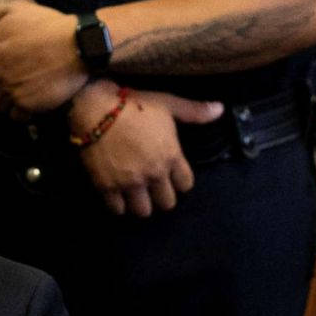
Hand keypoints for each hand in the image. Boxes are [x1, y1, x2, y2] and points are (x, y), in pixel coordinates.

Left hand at [0, 0, 88, 114]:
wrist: (79, 45)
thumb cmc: (48, 24)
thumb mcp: (16, 10)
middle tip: (5, 84)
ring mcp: (10, 90)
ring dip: (5, 102)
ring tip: (20, 95)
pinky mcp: (27, 105)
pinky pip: (16, 117)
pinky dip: (22, 113)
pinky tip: (32, 104)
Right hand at [70, 80, 222, 216]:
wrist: (94, 107)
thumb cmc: (134, 103)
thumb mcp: (167, 103)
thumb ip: (194, 111)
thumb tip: (221, 109)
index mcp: (171, 156)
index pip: (186, 185)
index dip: (180, 181)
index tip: (173, 176)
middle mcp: (153, 174)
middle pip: (167, 203)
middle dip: (162, 196)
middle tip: (154, 188)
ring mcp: (129, 183)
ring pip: (143, 211)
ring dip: (141, 204)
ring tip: (136, 194)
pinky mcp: (107, 187)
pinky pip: (117, 210)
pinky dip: (118, 205)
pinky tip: (117, 195)